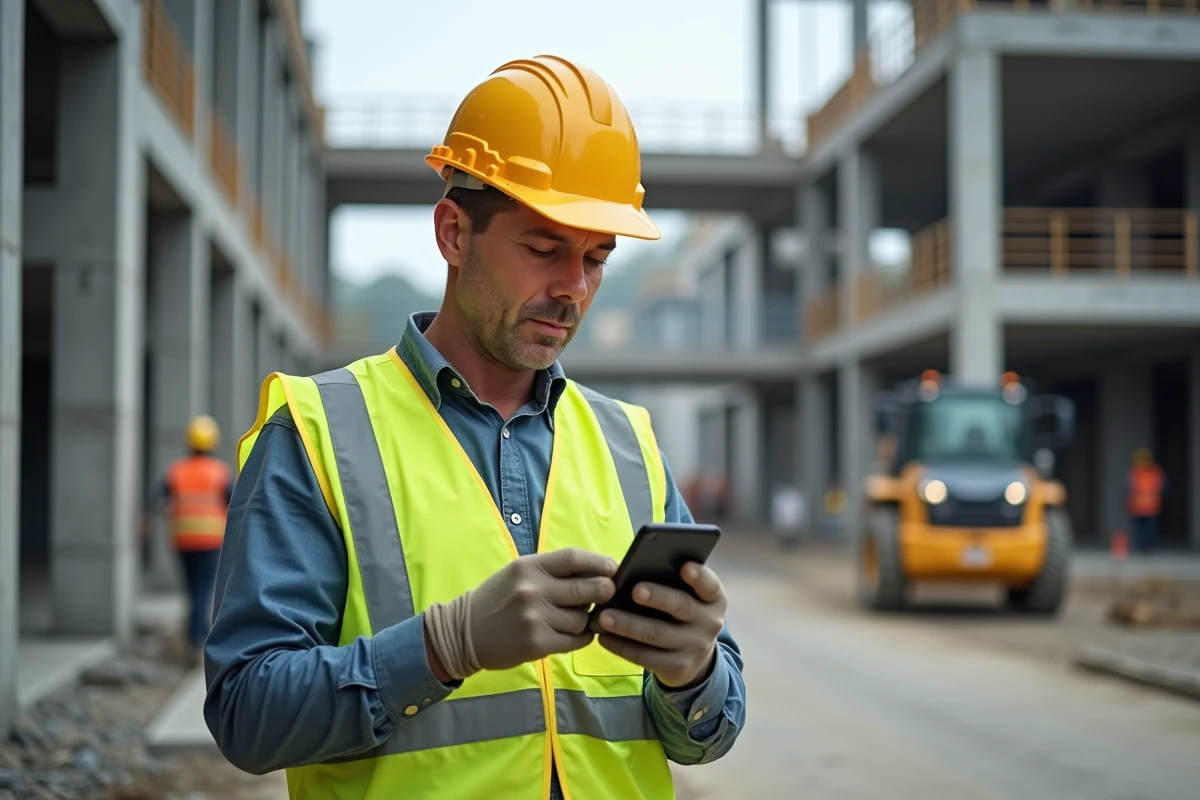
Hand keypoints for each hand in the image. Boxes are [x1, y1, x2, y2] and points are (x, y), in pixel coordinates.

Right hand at [425, 548, 617, 678]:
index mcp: (530, 566)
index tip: (614, 568)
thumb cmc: (497, 599)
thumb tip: (596, 574)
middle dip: (604, 591)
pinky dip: (581, 637)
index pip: (574, 558)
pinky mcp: (538, 643)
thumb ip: (552, 572)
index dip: (599, 563)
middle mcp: (533, 589)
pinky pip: (575, 639)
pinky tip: (573, 633)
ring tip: (576, 617)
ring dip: (587, 619)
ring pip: (583, 618)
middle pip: (587, 588)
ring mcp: (536, 617)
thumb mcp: (519, 574)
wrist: (464, 632)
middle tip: (608, 594)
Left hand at [596, 562, 726, 688]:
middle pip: (681, 606)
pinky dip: (622, 646)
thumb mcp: (687, 598)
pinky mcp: (678, 668)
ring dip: (628, 624)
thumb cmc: (681, 614)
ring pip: (657, 634)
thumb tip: (633, 572)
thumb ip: (672, 584)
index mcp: (713, 599)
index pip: (709, 585)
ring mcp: (695, 648)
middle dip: (658, 597)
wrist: (694, 657)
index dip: (698, 576)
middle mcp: (709, 623)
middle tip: (634, 590)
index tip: (684, 567)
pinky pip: (645, 657)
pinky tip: (604, 637)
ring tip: (604, 616)